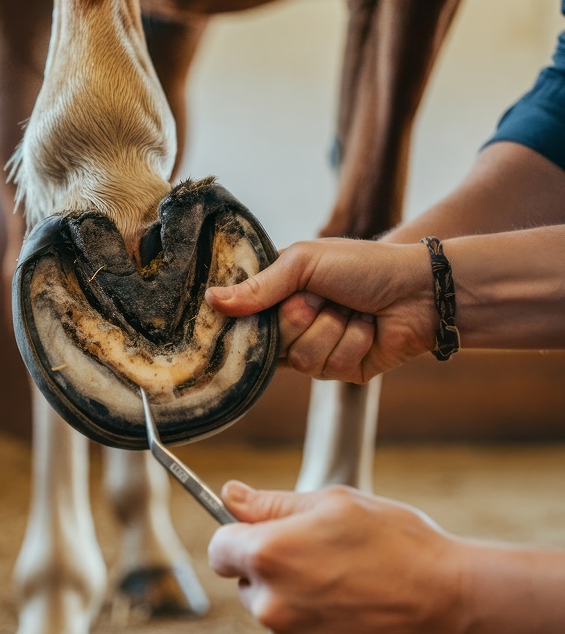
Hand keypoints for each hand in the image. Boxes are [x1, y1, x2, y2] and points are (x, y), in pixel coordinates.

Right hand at [205, 238, 436, 382]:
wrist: (420, 289)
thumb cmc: (364, 265)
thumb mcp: (305, 262)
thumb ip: (260, 285)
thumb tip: (213, 300)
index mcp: (281, 297)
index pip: (245, 318)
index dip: (248, 318)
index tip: (249, 311)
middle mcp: (294, 326)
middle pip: (273, 342)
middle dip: (303, 316)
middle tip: (326, 297)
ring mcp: (318, 351)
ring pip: (302, 358)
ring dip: (333, 329)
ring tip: (353, 312)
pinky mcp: (342, 371)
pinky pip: (331, 368)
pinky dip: (354, 343)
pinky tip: (369, 329)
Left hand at [207, 481, 466, 633]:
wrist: (456, 612)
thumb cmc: (399, 546)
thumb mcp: (335, 503)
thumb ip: (272, 503)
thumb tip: (230, 495)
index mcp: (268, 555)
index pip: (219, 547)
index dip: (239, 537)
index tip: (261, 536)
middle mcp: (269, 606)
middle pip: (247, 583)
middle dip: (273, 570)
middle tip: (325, 560)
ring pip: (275, 617)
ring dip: (296, 604)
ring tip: (350, 591)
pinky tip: (355, 621)